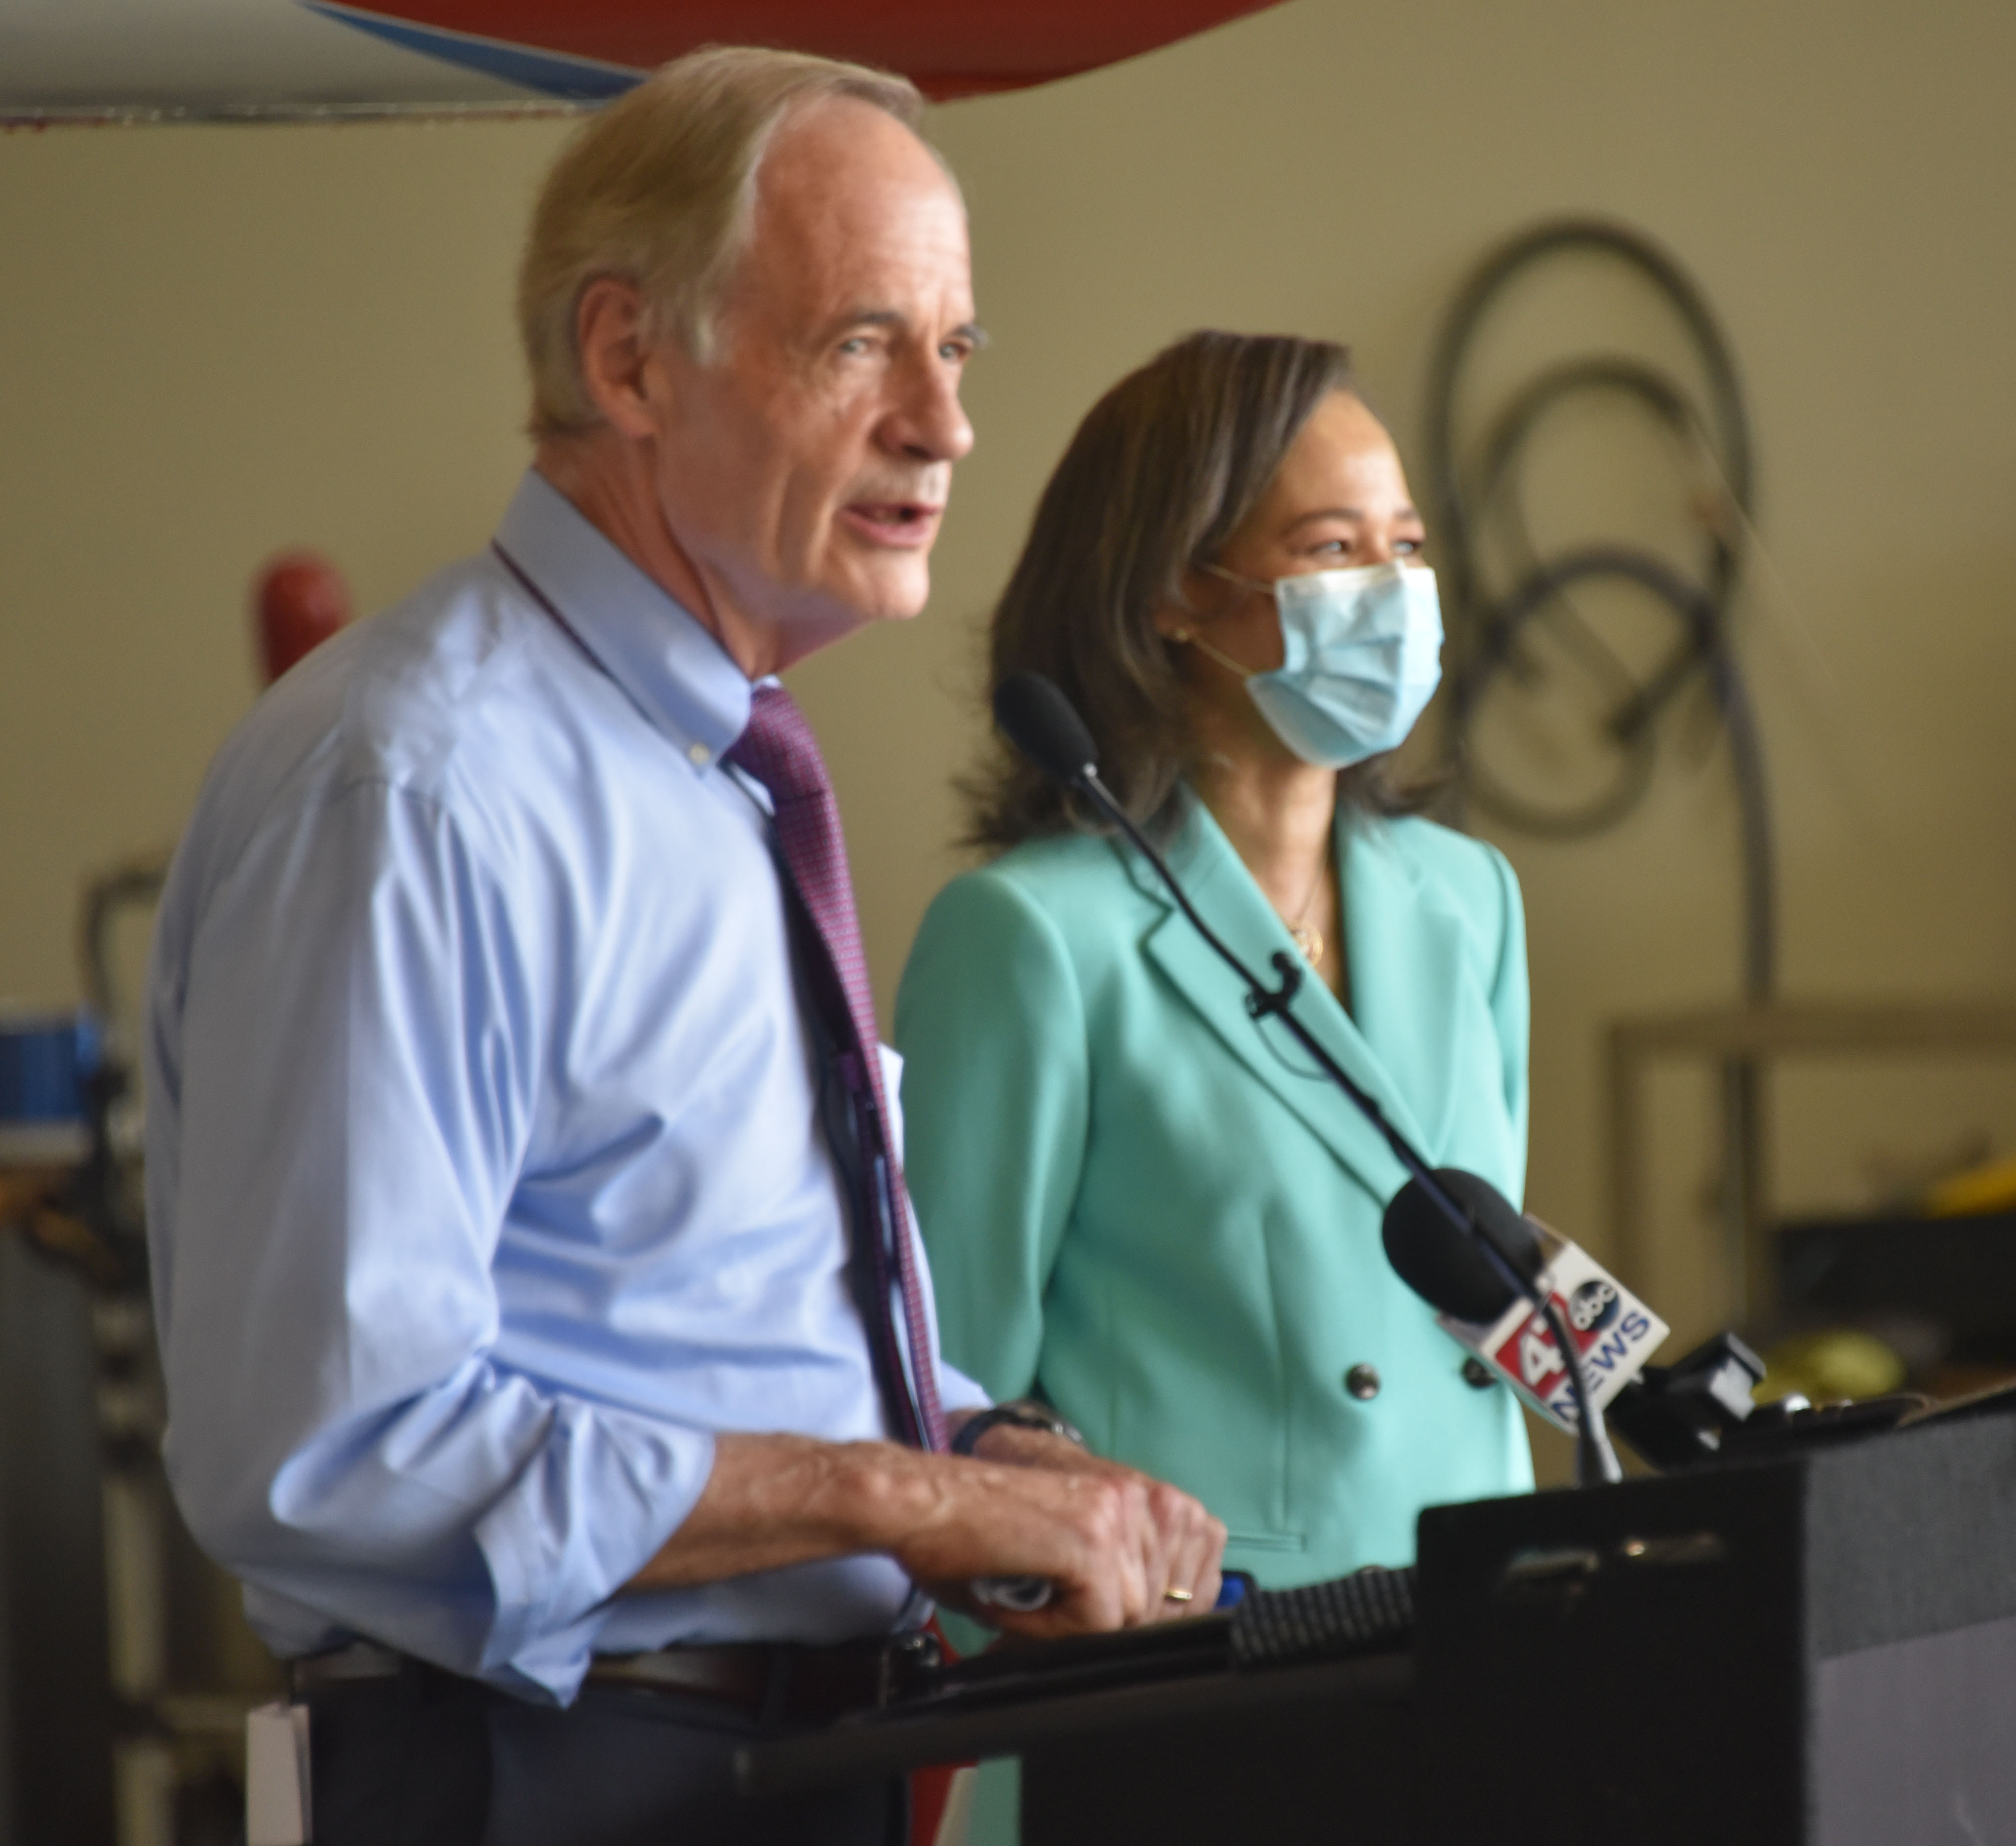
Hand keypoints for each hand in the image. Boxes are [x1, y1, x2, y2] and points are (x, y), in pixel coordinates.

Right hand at [908, 1425, 1225, 1636]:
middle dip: (1111, 1628)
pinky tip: (1022, 1595)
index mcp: (1145, 1495)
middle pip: (1164, 1608)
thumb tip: (1151, 1637)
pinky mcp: (1093, 1538)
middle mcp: (1142, 1498)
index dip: (1153, 1620)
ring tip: (1030, 1592)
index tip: (1104, 1623)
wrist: (926, 1502)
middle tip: (1048, 1607)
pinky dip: (1056, 1626)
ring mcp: (1120, 1513)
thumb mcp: (1072, 1554)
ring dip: (1077, 1625)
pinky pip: (1099, 1620)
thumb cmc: (983, 1531)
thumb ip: (1121, 1580)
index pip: (1195, 1583)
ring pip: (1132, 1618)